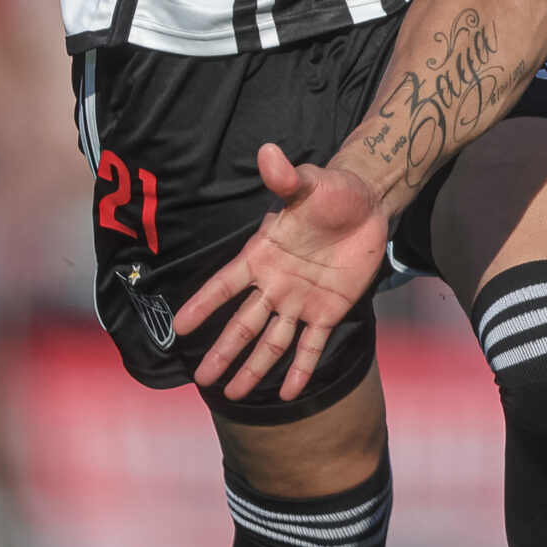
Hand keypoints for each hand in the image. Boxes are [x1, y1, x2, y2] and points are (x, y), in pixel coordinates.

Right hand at [171, 144, 390, 403]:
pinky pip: (311, 345)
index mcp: (262, 255)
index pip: (225, 285)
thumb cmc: (332, 192)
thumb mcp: (309, 183)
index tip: (177, 329)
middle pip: (243, 324)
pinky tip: (289, 393)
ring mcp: (301, 300)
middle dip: (222, 351)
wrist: (369, 204)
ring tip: (232, 395)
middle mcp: (275, 284)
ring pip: (272, 341)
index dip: (202, 305)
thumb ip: (287, 178)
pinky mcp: (329, 310)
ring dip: (253, 368)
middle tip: (200, 379)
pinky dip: (300, 369)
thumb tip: (269, 152)